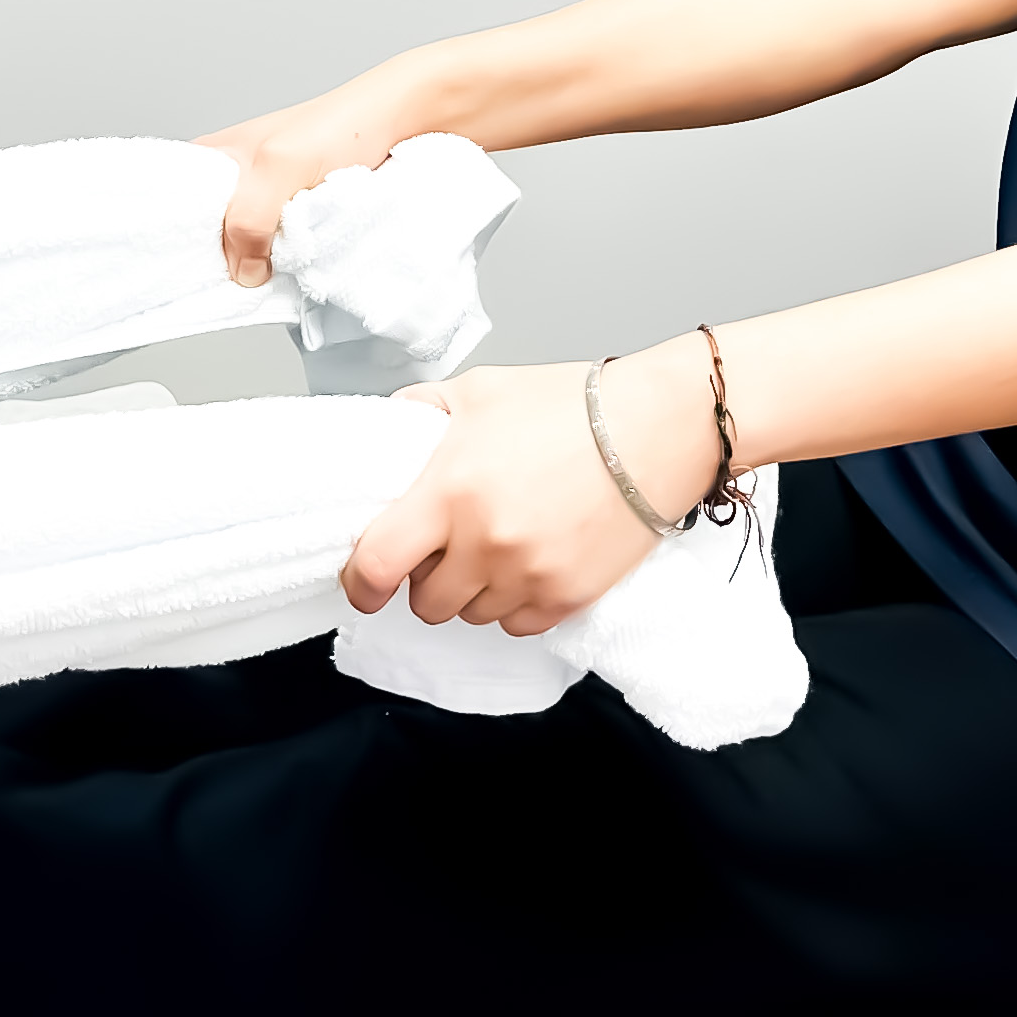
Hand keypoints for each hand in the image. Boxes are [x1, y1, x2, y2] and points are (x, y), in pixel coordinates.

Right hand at [195, 92, 407, 288]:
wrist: (395, 124)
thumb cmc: (335, 127)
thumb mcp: (279, 167)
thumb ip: (249, 218)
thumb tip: (244, 273)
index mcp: (213, 158)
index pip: (176, 206)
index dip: (176, 238)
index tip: (181, 270)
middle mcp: (235, 182)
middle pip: (210, 236)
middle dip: (221, 259)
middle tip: (232, 279)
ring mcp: (266, 203)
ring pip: (247, 249)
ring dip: (259, 263)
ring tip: (265, 275)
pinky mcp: (295, 222)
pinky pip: (278, 253)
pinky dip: (285, 263)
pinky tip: (290, 271)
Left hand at [340, 347, 717, 636]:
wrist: (657, 428)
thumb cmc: (571, 406)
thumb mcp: (480, 390)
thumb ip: (421, 411)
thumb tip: (387, 432)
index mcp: (450, 490)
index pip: (376, 563)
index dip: (359, 582)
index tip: (362, 583)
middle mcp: (485, 543)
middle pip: (425, 602)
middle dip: (426, 578)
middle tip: (448, 544)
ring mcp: (529, 576)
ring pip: (471, 616)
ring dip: (473, 590)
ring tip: (499, 544)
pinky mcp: (568, 598)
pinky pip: (518, 626)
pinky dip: (515, 603)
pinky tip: (530, 562)